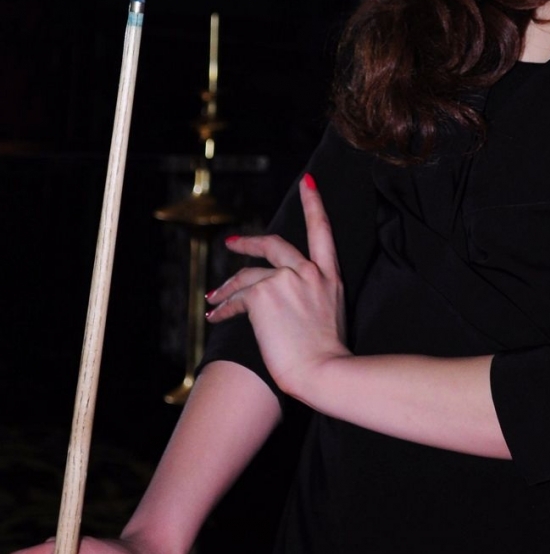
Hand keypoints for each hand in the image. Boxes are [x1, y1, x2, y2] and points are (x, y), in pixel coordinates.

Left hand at [205, 174, 350, 400]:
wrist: (323, 371)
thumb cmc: (327, 356)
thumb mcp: (329, 315)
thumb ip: (311, 296)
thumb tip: (284, 299)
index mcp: (330, 277)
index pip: (323, 230)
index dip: (314, 203)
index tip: (308, 182)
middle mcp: (309, 272)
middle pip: (275, 244)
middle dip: (250, 241)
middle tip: (232, 242)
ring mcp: (287, 280)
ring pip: (248, 275)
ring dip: (227, 287)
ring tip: (214, 296)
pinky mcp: (264, 294)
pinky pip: (236, 298)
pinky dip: (223, 307)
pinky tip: (215, 315)